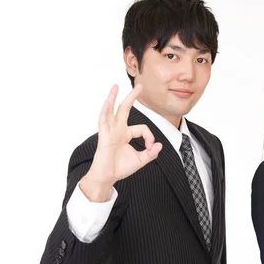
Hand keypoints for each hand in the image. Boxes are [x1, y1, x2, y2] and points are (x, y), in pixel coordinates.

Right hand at [80, 84, 161, 201]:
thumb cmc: (120, 168)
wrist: (107, 177)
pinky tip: (108, 101)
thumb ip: (151, 153)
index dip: (150, 136)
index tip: (151, 147)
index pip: (143, 128)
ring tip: (115, 86)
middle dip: (132, 97)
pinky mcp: (104, 136)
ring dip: (113, 98)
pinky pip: (104, 121)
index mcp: (126, 134)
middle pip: (125, 109)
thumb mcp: (141, 160)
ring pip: (112, 111)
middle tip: (140, 86)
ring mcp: (110, 132)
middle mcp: (117, 130)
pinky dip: (106, 110)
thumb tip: (159, 145)